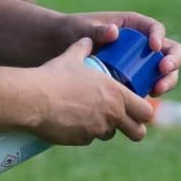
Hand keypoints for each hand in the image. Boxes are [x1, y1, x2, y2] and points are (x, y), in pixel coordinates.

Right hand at [32, 38, 153, 143]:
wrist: (33, 99)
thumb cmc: (55, 76)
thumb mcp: (71, 58)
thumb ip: (83, 49)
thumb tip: (86, 40)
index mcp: (117, 95)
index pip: (146, 111)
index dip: (144, 111)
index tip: (138, 109)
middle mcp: (112, 115)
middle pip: (138, 132)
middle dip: (134, 128)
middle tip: (127, 123)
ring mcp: (97, 130)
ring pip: (111, 134)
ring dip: (106, 128)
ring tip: (94, 117)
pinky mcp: (81, 140)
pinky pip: (89, 139)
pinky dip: (85, 133)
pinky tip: (74, 122)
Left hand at [61, 11, 180, 95]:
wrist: (59, 50)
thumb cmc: (72, 33)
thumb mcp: (82, 29)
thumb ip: (95, 30)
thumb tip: (114, 32)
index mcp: (134, 25)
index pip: (156, 29)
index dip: (160, 37)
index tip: (154, 48)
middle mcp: (142, 43)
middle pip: (168, 51)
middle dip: (171, 63)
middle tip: (162, 72)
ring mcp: (140, 62)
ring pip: (164, 71)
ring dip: (167, 81)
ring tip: (156, 90)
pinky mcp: (135, 77)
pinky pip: (151, 84)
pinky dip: (154, 91)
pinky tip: (148, 99)